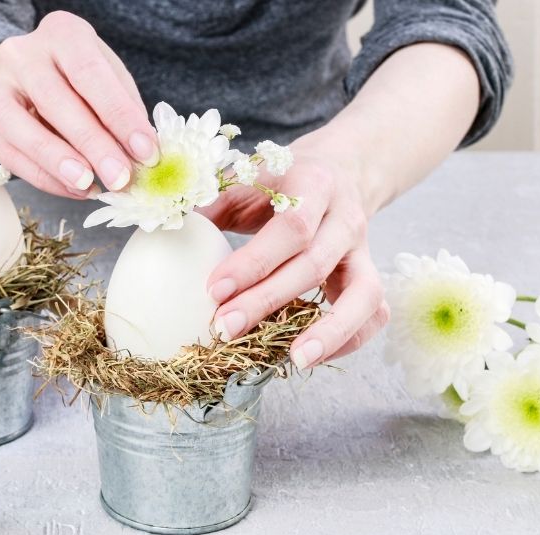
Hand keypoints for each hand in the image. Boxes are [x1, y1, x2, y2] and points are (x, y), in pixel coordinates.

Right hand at [0, 11, 157, 197]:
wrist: (31, 75)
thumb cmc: (82, 77)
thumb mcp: (110, 77)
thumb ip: (125, 110)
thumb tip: (143, 153)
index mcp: (63, 34)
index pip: (90, 74)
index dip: (119, 116)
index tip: (145, 152)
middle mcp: (24, 55)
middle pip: (55, 101)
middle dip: (93, 145)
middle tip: (121, 178)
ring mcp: (0, 88)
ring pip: (22, 128)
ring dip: (59, 163)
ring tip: (89, 186)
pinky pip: (13, 156)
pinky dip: (47, 179)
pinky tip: (76, 189)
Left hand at [200, 135, 389, 368]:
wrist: (340, 169)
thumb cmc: (282, 181)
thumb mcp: (247, 176)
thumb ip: (211, 201)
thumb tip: (166, 228)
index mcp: (314, 184)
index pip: (291, 227)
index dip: (254, 262)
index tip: (213, 289)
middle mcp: (345, 218)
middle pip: (314, 265)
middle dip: (269, 301)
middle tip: (226, 329)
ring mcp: (364, 250)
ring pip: (363, 295)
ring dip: (330, 331)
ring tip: (295, 359)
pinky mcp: (370, 275)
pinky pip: (374, 313)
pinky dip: (349, 339)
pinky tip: (311, 356)